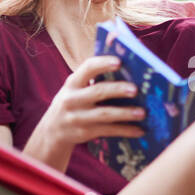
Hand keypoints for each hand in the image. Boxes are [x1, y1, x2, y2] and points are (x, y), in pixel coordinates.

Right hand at [24, 57, 145, 170]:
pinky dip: (125, 130)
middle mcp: (72, 99)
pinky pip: (108, 131)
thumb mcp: (76, 89)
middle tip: (136, 90)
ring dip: (125, 113)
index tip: (119, 61)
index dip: (103, 63)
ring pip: (104, 114)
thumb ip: (94, 78)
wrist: (53, 130)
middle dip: (118, 89)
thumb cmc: (73, 103)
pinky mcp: (84, 133)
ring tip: (142, 113)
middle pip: (98, 91)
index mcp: (72, 83)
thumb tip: (128, 69)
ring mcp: (77, 117)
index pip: (87, 68)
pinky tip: (139, 130)